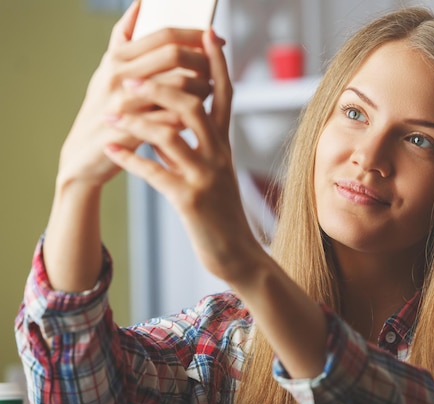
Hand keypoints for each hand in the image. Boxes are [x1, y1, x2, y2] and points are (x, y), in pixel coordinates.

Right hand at [57, 1, 212, 190]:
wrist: (82, 157)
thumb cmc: (102, 111)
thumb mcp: (107, 72)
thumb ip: (123, 39)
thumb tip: (140, 5)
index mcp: (117, 58)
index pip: (163, 34)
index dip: (195, 34)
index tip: (216, 38)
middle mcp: (119, 75)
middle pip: (174, 54)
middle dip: (203, 60)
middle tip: (214, 71)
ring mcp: (124, 102)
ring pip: (178, 84)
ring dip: (201, 88)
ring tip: (208, 94)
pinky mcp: (131, 130)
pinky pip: (173, 117)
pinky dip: (190, 115)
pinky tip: (197, 117)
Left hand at [103, 30, 256, 280]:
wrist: (236, 253)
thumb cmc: (221, 212)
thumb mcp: (213, 173)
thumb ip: (192, 147)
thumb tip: (164, 127)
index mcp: (225, 146)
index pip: (224, 96)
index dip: (216, 63)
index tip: (206, 34)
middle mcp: (219, 156)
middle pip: (194, 106)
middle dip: (161, 86)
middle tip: (133, 78)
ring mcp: (205, 177)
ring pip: (170, 135)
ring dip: (136, 120)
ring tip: (111, 112)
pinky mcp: (189, 200)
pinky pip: (154, 173)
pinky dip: (129, 159)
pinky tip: (110, 150)